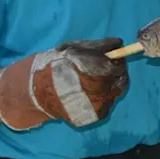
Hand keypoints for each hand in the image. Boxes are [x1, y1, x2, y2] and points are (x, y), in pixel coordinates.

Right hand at [0, 38, 128, 130]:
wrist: (38, 91)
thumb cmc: (57, 65)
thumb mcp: (76, 48)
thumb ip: (100, 45)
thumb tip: (119, 43)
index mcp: (100, 68)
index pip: (120, 65)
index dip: (117, 61)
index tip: (113, 59)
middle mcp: (104, 86)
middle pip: (121, 80)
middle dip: (115, 74)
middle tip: (104, 71)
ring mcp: (101, 103)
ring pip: (115, 93)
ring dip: (110, 86)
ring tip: (94, 83)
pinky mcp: (98, 115)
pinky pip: (107, 104)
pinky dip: (102, 98)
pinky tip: (89, 94)